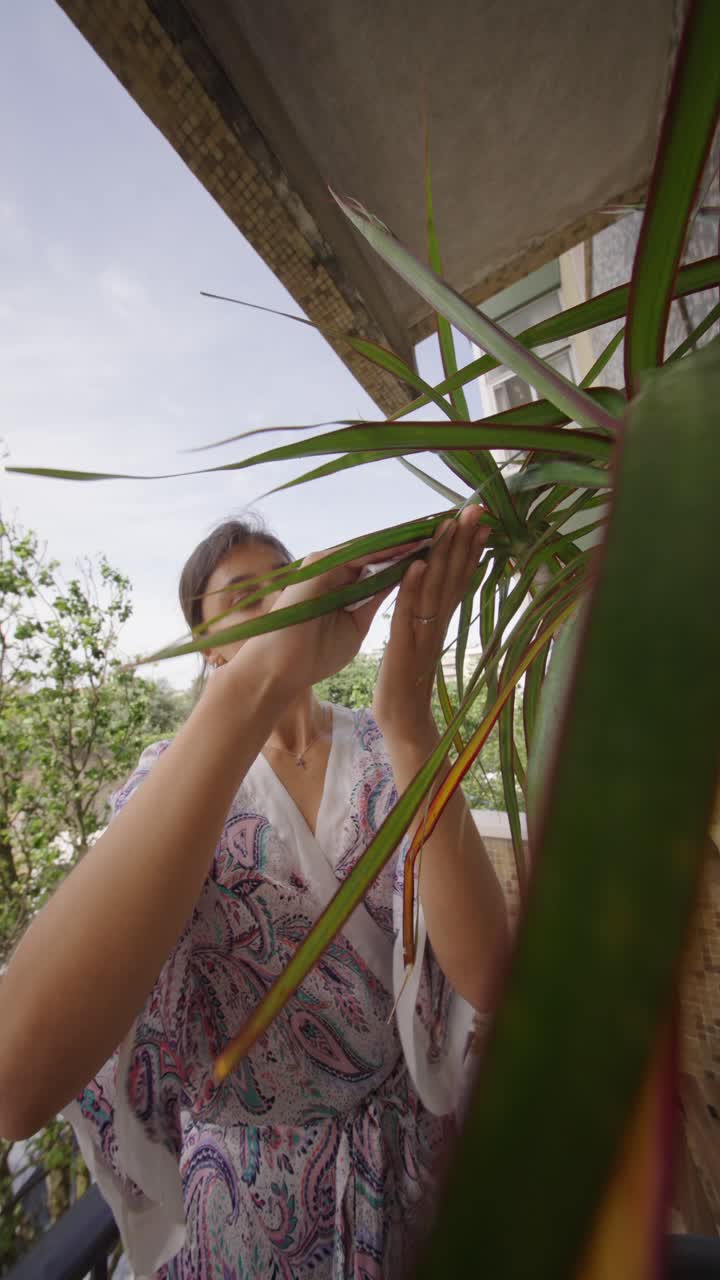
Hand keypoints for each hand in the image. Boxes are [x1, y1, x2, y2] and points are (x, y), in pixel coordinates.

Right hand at [224, 540, 422, 698]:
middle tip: (447, 532)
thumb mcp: (355, 625)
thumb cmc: (313, 655)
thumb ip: (372, 603)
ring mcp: (326, 564)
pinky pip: (358, 554)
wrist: (280, 668)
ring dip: (403, 540)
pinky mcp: (319, 565)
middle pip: (379, 550)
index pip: (381, 564)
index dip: (410, 557)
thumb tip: (395, 586)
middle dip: (411, 542)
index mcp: (343, 584)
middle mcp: (334, 569)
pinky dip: (385, 549)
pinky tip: (410, 544)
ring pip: (371, 547)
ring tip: (436, 531)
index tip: (441, 552)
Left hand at [372, 507, 489, 743]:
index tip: (481, 519)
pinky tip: (418, 565)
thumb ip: (429, 615)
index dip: (469, 548)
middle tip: (477, 509)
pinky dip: (413, 588)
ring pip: (435, 589)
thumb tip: (433, 586)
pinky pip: (408, 613)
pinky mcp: (403, 648)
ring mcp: (422, 635)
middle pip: (454, 577)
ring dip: (444, 555)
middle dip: (465, 541)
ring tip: (451, 523)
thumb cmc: (407, 682)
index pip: (458, 577)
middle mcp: (437, 624)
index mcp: (440, 621)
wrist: (402, 723)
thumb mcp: (420, 642)